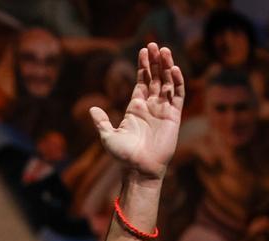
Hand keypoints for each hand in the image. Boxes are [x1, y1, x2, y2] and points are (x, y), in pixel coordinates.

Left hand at [89, 43, 183, 179]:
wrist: (139, 169)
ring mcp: (163, 110)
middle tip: (154, 44)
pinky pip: (177, 95)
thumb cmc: (123, 156)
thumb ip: (102, 122)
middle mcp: (150, 106)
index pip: (142, 81)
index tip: (143, 50)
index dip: (143, 66)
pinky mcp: (174, 116)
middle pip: (155, 78)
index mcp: (135, 107)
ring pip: (167, 83)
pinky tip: (173, 69)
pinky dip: (176, 82)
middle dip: (155, 61)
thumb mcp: (108, 137)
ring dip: (166, 66)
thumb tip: (92, 109)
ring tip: (164, 50)